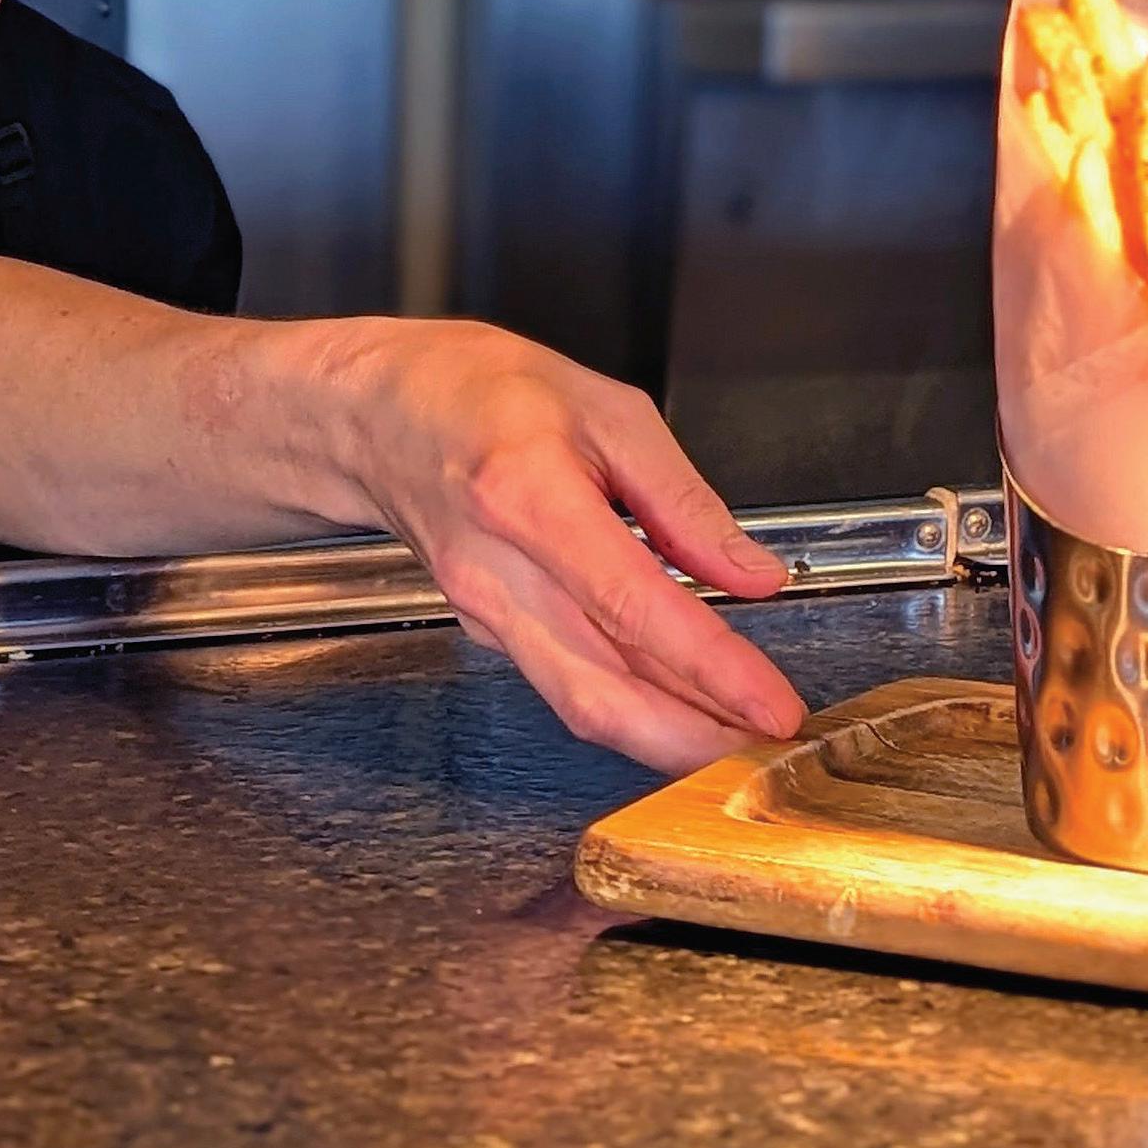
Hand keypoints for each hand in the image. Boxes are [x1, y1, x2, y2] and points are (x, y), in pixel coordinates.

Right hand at [339, 320, 804, 774]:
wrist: (376, 415)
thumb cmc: (482, 394)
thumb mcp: (607, 410)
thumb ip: (683, 500)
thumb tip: (752, 575)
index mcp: (530, 498)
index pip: (633, 607)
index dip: (709, 667)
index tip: (771, 704)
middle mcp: (498, 574)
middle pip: (600, 690)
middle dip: (694, 739)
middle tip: (771, 753)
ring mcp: (484, 614)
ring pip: (581, 706)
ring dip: (666, 741)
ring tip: (742, 745)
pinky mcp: (487, 634)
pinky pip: (566, 687)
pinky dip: (631, 713)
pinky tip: (683, 712)